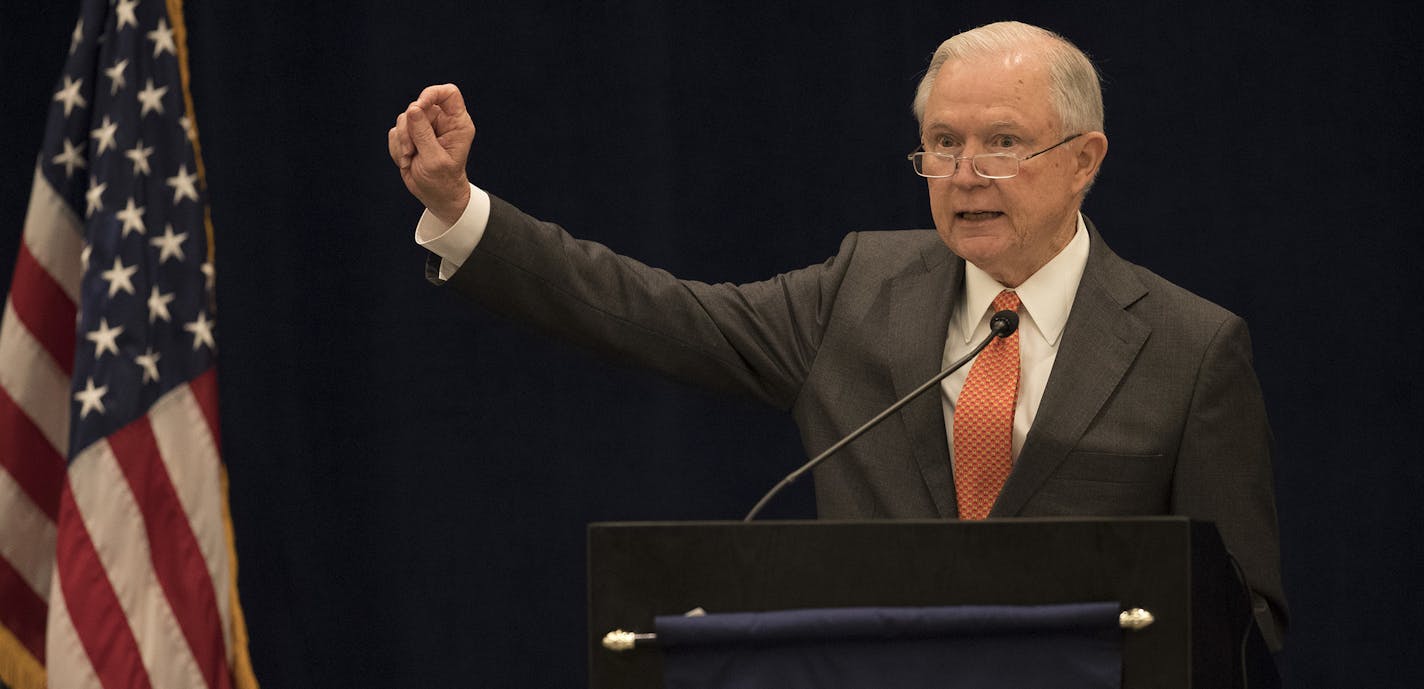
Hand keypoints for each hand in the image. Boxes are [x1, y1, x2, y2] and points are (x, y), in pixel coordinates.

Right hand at [388, 83, 474, 224]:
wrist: (435, 196)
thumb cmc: (443, 181)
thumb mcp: (434, 159)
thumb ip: (423, 133)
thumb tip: (412, 109)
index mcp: (456, 124)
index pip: (448, 93)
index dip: (431, 94)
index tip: (418, 107)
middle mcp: (441, 122)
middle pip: (418, 106)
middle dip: (409, 128)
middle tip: (410, 150)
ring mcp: (425, 128)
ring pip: (403, 119)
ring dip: (402, 141)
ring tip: (409, 159)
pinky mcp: (410, 136)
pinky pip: (395, 132)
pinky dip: (397, 147)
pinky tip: (406, 161)